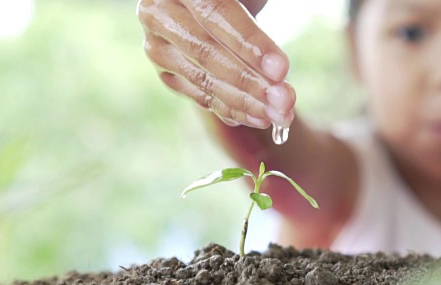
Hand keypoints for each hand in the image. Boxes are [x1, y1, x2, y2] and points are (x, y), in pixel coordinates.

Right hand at [137, 0, 295, 128]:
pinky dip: (231, 108)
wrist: (210, 2)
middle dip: (249, 80)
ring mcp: (158, 45)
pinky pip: (199, 95)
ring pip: (202, 78)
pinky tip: (258, 117)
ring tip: (277, 114)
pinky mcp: (165, 72)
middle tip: (283, 100)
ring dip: (244, 101)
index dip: (249, 43)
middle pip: (206, 52)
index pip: (216, 15)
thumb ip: (250, 10)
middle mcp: (158, 13)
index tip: (281, 69)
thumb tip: (276, 58)